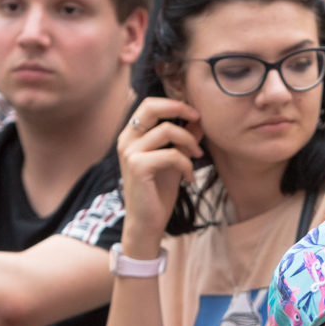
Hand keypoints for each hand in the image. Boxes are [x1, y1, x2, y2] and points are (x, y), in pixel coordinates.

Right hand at [117, 97, 203, 246]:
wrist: (147, 222)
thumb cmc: (158, 192)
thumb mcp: (174, 160)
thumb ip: (183, 140)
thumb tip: (198, 120)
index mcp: (131, 136)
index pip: (149, 105)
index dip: (173, 103)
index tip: (195, 113)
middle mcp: (126, 140)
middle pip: (151, 107)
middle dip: (179, 108)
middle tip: (198, 118)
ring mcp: (130, 152)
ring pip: (167, 131)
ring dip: (189, 142)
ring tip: (197, 156)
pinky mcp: (138, 166)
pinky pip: (170, 154)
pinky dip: (186, 164)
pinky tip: (189, 177)